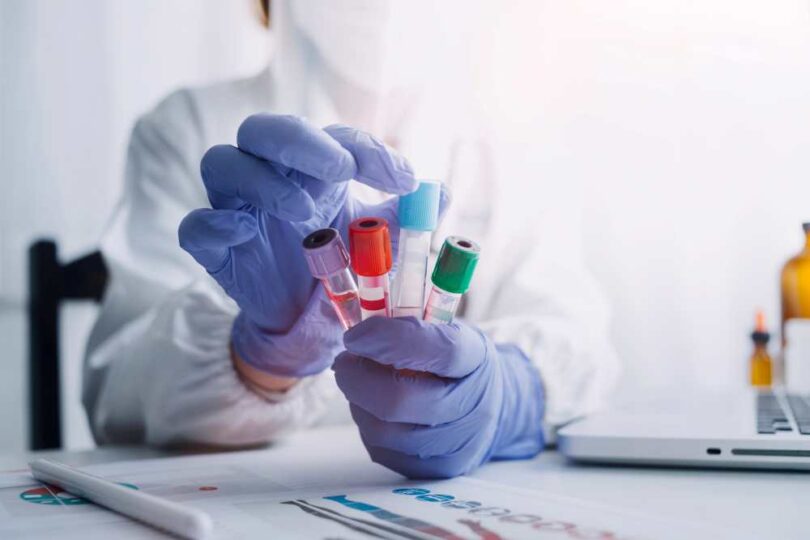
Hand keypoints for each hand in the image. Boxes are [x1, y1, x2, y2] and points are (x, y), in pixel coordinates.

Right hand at [178, 114, 416, 377]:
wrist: (306, 325)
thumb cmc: (341, 269)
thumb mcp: (381, 246)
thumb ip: (405, 219)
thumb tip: (441, 193)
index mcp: (313, 169)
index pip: (334, 139)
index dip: (368, 150)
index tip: (402, 180)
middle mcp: (270, 177)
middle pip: (263, 130)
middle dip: (301, 142)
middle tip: (340, 170)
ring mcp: (237, 208)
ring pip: (222, 164)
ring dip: (263, 181)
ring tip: (304, 214)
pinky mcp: (215, 248)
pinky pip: (195, 225)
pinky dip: (215, 224)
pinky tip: (244, 233)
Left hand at [333, 317, 544, 478]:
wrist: (493, 407)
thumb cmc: (455, 361)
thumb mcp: (444, 328)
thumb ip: (407, 320)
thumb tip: (357, 319)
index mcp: (476, 357)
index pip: (436, 348)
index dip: (389, 339)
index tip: (355, 335)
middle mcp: (473, 404)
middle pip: (401, 399)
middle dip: (358, 379)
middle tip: (344, 362)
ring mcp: (457, 443)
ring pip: (384, 430)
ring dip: (359, 403)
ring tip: (361, 384)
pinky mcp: (437, 469)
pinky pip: (383, 450)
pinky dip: (368, 425)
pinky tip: (375, 409)